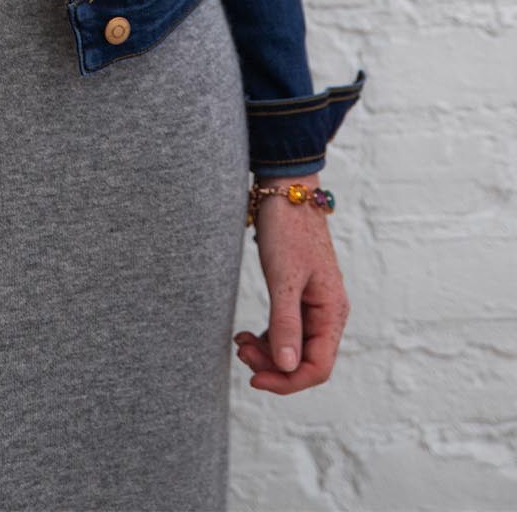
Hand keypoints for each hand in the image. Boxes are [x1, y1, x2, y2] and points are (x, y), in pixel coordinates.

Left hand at [234, 176, 350, 393]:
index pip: (318, 367)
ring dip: (267, 353)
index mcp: (333, 312)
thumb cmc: (288, 230)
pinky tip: (246, 335)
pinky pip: (286, 331)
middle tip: (240, 353)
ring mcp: (313, 306)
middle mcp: (327, 313)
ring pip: (293, 348)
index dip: (288, 381)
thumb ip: (285, 322)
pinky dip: (267, 338)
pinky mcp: (298, 296)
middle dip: (273, 365)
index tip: (254, 378)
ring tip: (239, 343)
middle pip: (305, 361)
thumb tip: (288, 366)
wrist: (285, 192)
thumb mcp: (284, 277)